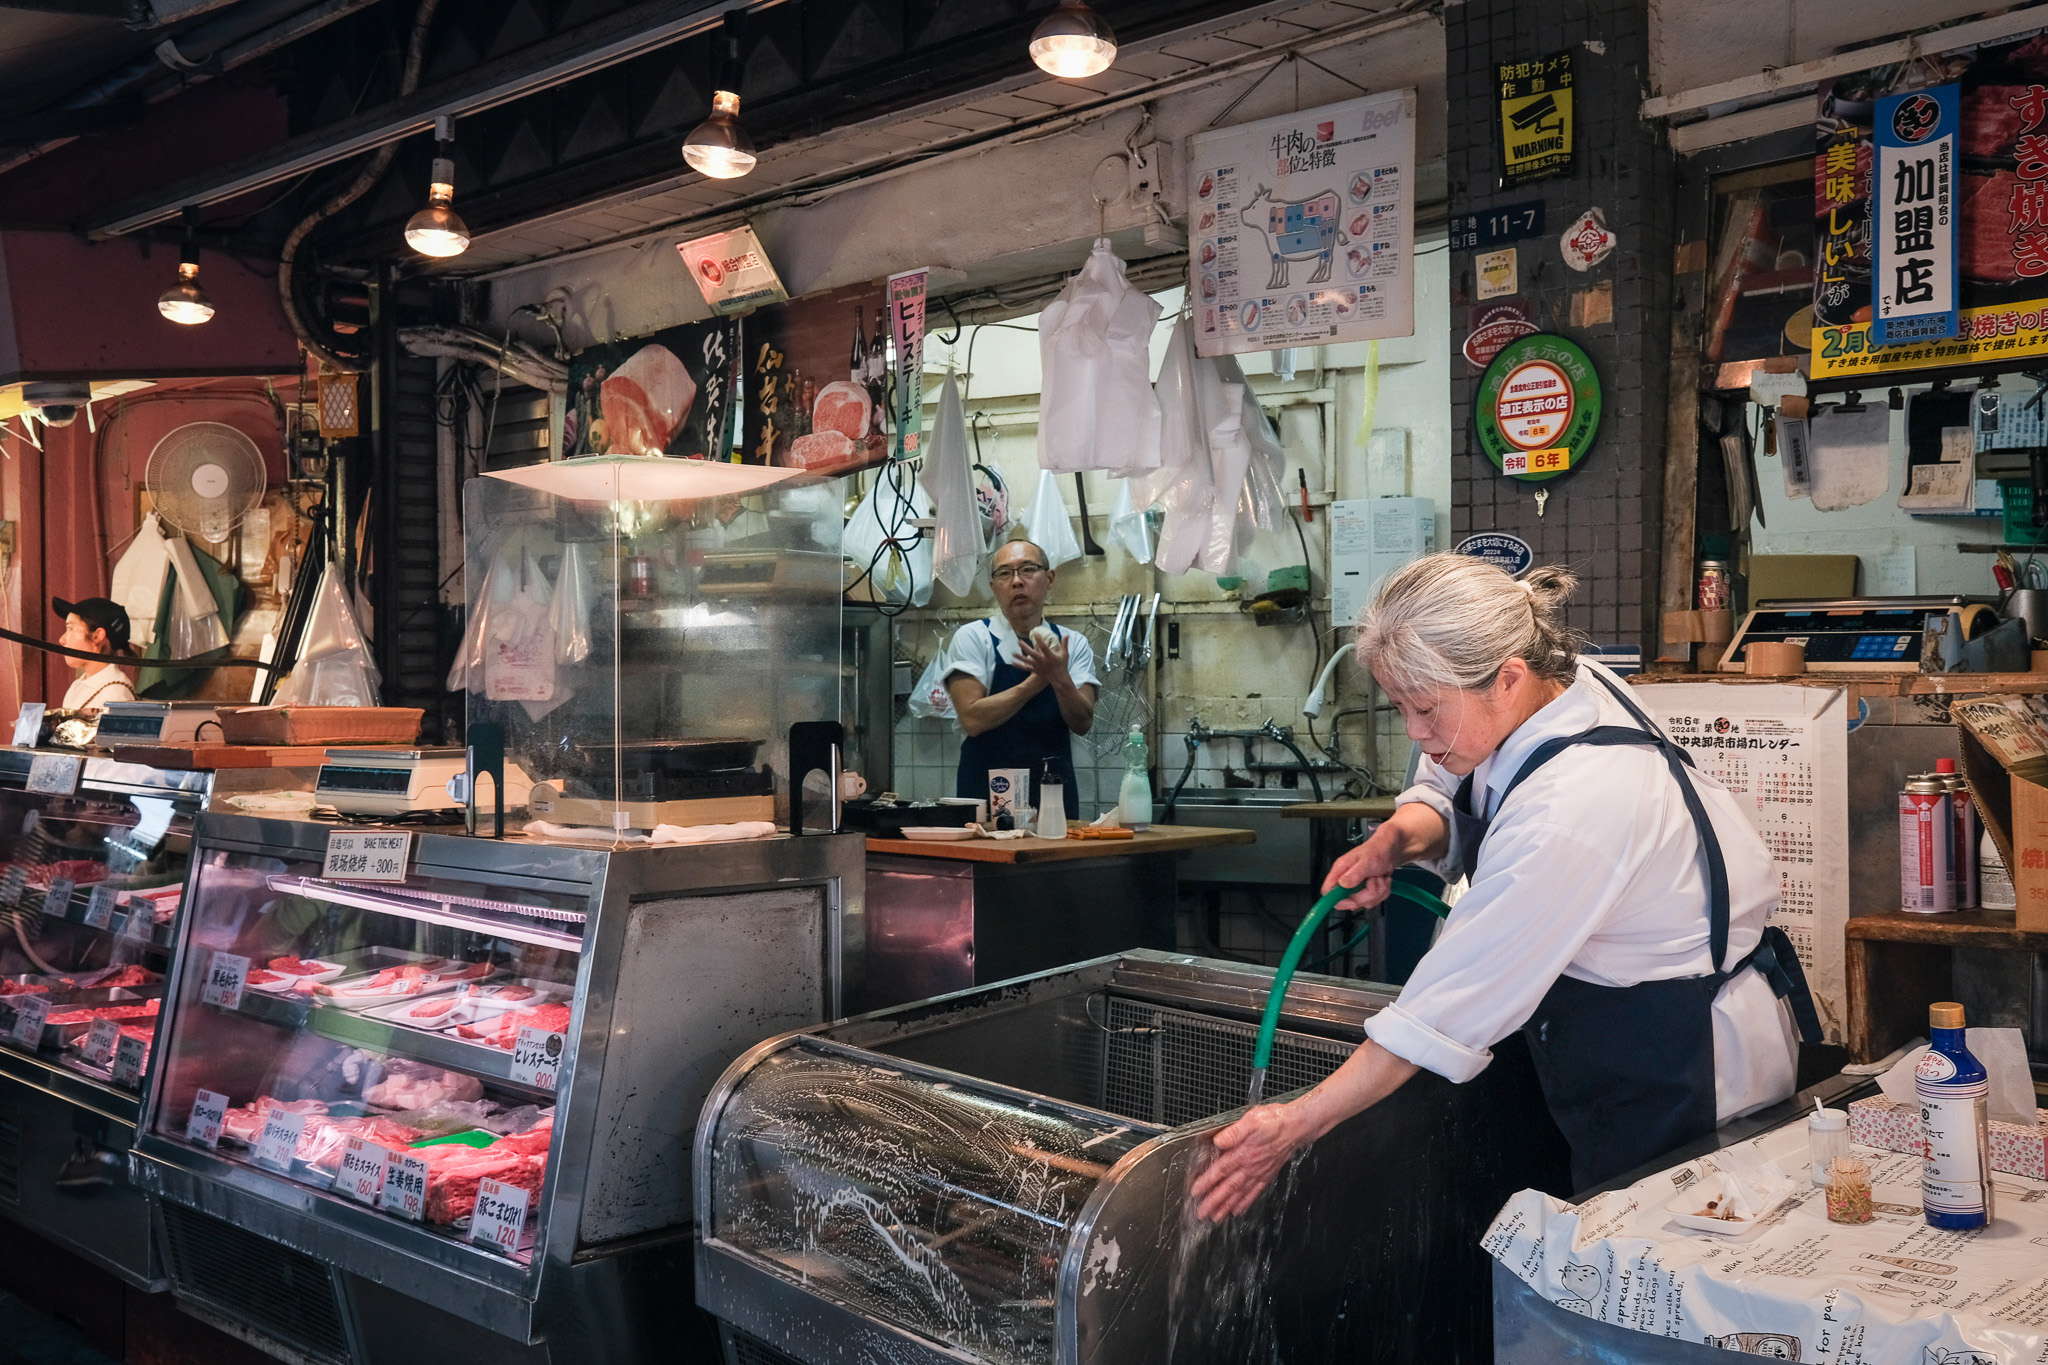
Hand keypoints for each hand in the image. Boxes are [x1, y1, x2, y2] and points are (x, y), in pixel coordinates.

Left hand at [1015, 633, 1071, 687]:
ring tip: (1013, 653)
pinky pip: (1026, 668)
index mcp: (1050, 656)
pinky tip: (1013, 662)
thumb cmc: (1062, 665)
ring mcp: (1038, 666)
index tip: (1034, 633)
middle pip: (1032, 654)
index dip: (1039, 639)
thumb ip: (1065, 644)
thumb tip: (1066, 634)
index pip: (1043, 646)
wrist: (1059, 679)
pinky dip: (1019, 665)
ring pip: (1027, 661)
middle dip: (1025, 648)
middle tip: (1019, 641)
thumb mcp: (1064, 654)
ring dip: (1020, 657)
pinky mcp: (1035, 670)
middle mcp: (1043, 661)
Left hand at [1189, 1102, 1314, 1220]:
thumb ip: (1234, 1132)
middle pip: (1228, 1187)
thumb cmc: (1275, 1121)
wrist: (1296, 1126)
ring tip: (1216, 1217)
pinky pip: (1255, 1192)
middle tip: (1202, 1213)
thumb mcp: (1251, 1119)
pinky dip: (1245, 1203)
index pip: (1221, 1170)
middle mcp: (1250, 1166)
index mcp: (1243, 1153)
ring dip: (1226, 1206)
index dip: (1207, 1182)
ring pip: (1240, 1193)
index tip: (1195, 1192)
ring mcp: (1259, 1172)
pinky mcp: (1267, 1174)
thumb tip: (1218, 1140)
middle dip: (1214, 1201)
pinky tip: (1238, 1210)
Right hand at [1321, 822, 1404, 911]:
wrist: (1392, 850)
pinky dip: (1383, 892)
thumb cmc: (1378, 850)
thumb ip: (1354, 874)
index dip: (1338, 900)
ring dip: (1378, 892)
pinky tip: (1383, 880)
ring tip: (1379, 877)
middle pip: (1350, 902)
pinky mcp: (1366, 891)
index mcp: (1340, 870)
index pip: (1328, 891)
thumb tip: (1342, 884)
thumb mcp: (1366, 862)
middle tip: (1373, 880)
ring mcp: (1357, 887)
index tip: (1353, 901)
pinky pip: (1374, 901)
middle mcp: (1346, 880)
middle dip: (1367, 895)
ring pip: (1365, 902)